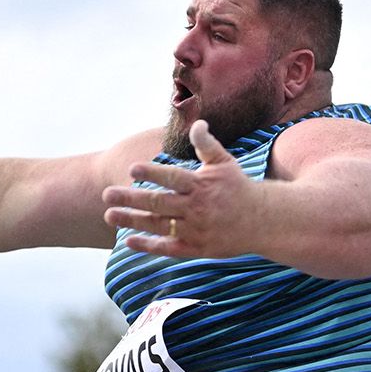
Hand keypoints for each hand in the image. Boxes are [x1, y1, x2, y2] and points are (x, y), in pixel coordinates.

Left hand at [103, 123, 261, 258]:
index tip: (132, 169)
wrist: (263, 221)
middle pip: (159, 203)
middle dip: (131, 198)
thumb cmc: (239, 188)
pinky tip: (128, 241)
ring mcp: (196, 230)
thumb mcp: (224, 162)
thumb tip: (196, 122)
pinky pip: (169, 249)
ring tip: (109, 215)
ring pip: (159, 226)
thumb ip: (206, 143)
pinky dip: (148, 246)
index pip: (173, 178)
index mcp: (202, 185)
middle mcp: (197, 208)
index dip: (152, 173)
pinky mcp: (197, 248)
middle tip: (107, 194)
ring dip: (133, 221)